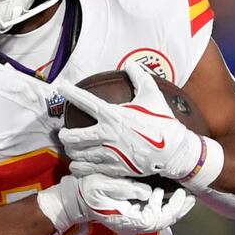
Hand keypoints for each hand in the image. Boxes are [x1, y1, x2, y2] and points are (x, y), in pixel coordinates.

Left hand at [57, 66, 203, 180]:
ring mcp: (110, 153)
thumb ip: (140, 78)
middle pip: (74, 136)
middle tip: (63, 134)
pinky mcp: (115, 168)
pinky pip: (89, 169)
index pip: (86, 102)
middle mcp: (107, 134)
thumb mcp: (152, 96)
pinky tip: (76, 166)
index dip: (71, 93)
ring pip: (79, 154)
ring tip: (70, 149)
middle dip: (64, 135)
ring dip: (71, 151)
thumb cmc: (163, 122)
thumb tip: (132, 64)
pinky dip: (79, 168)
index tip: (61, 88)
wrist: (174, 151)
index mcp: (113, 115)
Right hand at [76, 173, 195, 233]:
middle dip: (179, 209)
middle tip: (192, 195)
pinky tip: (165, 193)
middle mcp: (133, 222)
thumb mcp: (103, 185)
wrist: (74, 200)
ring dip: (173, 207)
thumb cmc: (87, 191)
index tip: (182, 194)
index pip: (158, 218)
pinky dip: (162, 204)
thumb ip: (126, 189)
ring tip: (184, 194)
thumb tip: (148, 191)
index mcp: (128, 218)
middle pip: (162, 221)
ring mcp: (132, 219)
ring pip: (159, 217)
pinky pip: (152, 212)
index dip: (173, 208)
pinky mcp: (131, 213)